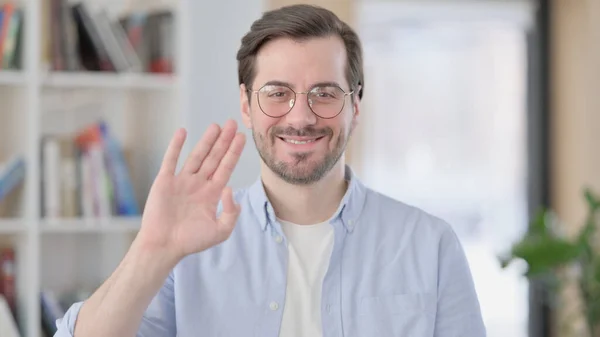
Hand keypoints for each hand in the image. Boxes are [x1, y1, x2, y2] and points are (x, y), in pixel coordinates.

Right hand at [136, 119, 245, 261]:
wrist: (163, 246)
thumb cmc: (191, 241)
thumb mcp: (220, 231)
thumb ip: (231, 212)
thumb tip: (230, 188)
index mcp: (212, 194)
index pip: (226, 167)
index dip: (234, 152)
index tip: (242, 137)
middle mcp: (199, 184)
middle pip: (214, 157)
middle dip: (224, 141)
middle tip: (232, 123)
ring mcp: (182, 181)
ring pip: (197, 156)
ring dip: (206, 141)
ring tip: (216, 126)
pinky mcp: (165, 181)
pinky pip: (171, 160)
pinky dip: (176, 146)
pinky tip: (183, 132)